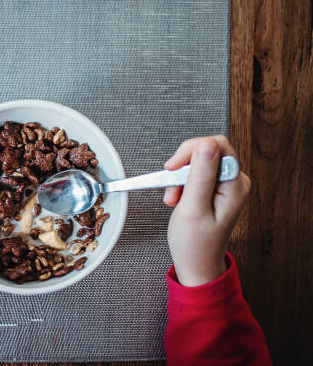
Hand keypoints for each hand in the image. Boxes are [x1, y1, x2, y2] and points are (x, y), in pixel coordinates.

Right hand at [163, 136, 250, 286]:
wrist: (197, 263)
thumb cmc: (195, 243)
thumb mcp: (193, 208)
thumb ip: (200, 175)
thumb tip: (206, 145)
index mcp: (234, 185)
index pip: (216, 146)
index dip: (190, 152)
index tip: (172, 168)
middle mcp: (235, 182)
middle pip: (208, 150)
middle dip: (184, 165)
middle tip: (172, 186)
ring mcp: (226, 185)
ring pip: (200, 160)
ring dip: (181, 175)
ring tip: (174, 197)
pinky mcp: (216, 188)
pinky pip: (197, 172)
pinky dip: (182, 182)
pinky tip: (178, 197)